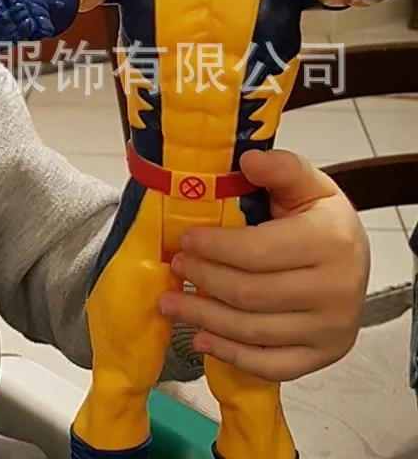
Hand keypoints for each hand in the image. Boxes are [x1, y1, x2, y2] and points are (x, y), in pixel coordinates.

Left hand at [158, 149, 369, 382]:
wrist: (353, 254)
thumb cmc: (321, 216)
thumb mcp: (307, 182)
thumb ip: (281, 168)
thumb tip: (249, 159)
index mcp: (329, 242)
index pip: (257, 252)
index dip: (214, 248)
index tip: (184, 240)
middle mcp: (335, 290)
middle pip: (250, 294)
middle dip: (202, 280)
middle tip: (175, 267)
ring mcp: (331, 328)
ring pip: (253, 331)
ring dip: (204, 318)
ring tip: (171, 302)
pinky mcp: (323, 354)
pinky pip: (272, 365)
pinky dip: (232, 355)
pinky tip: (202, 339)